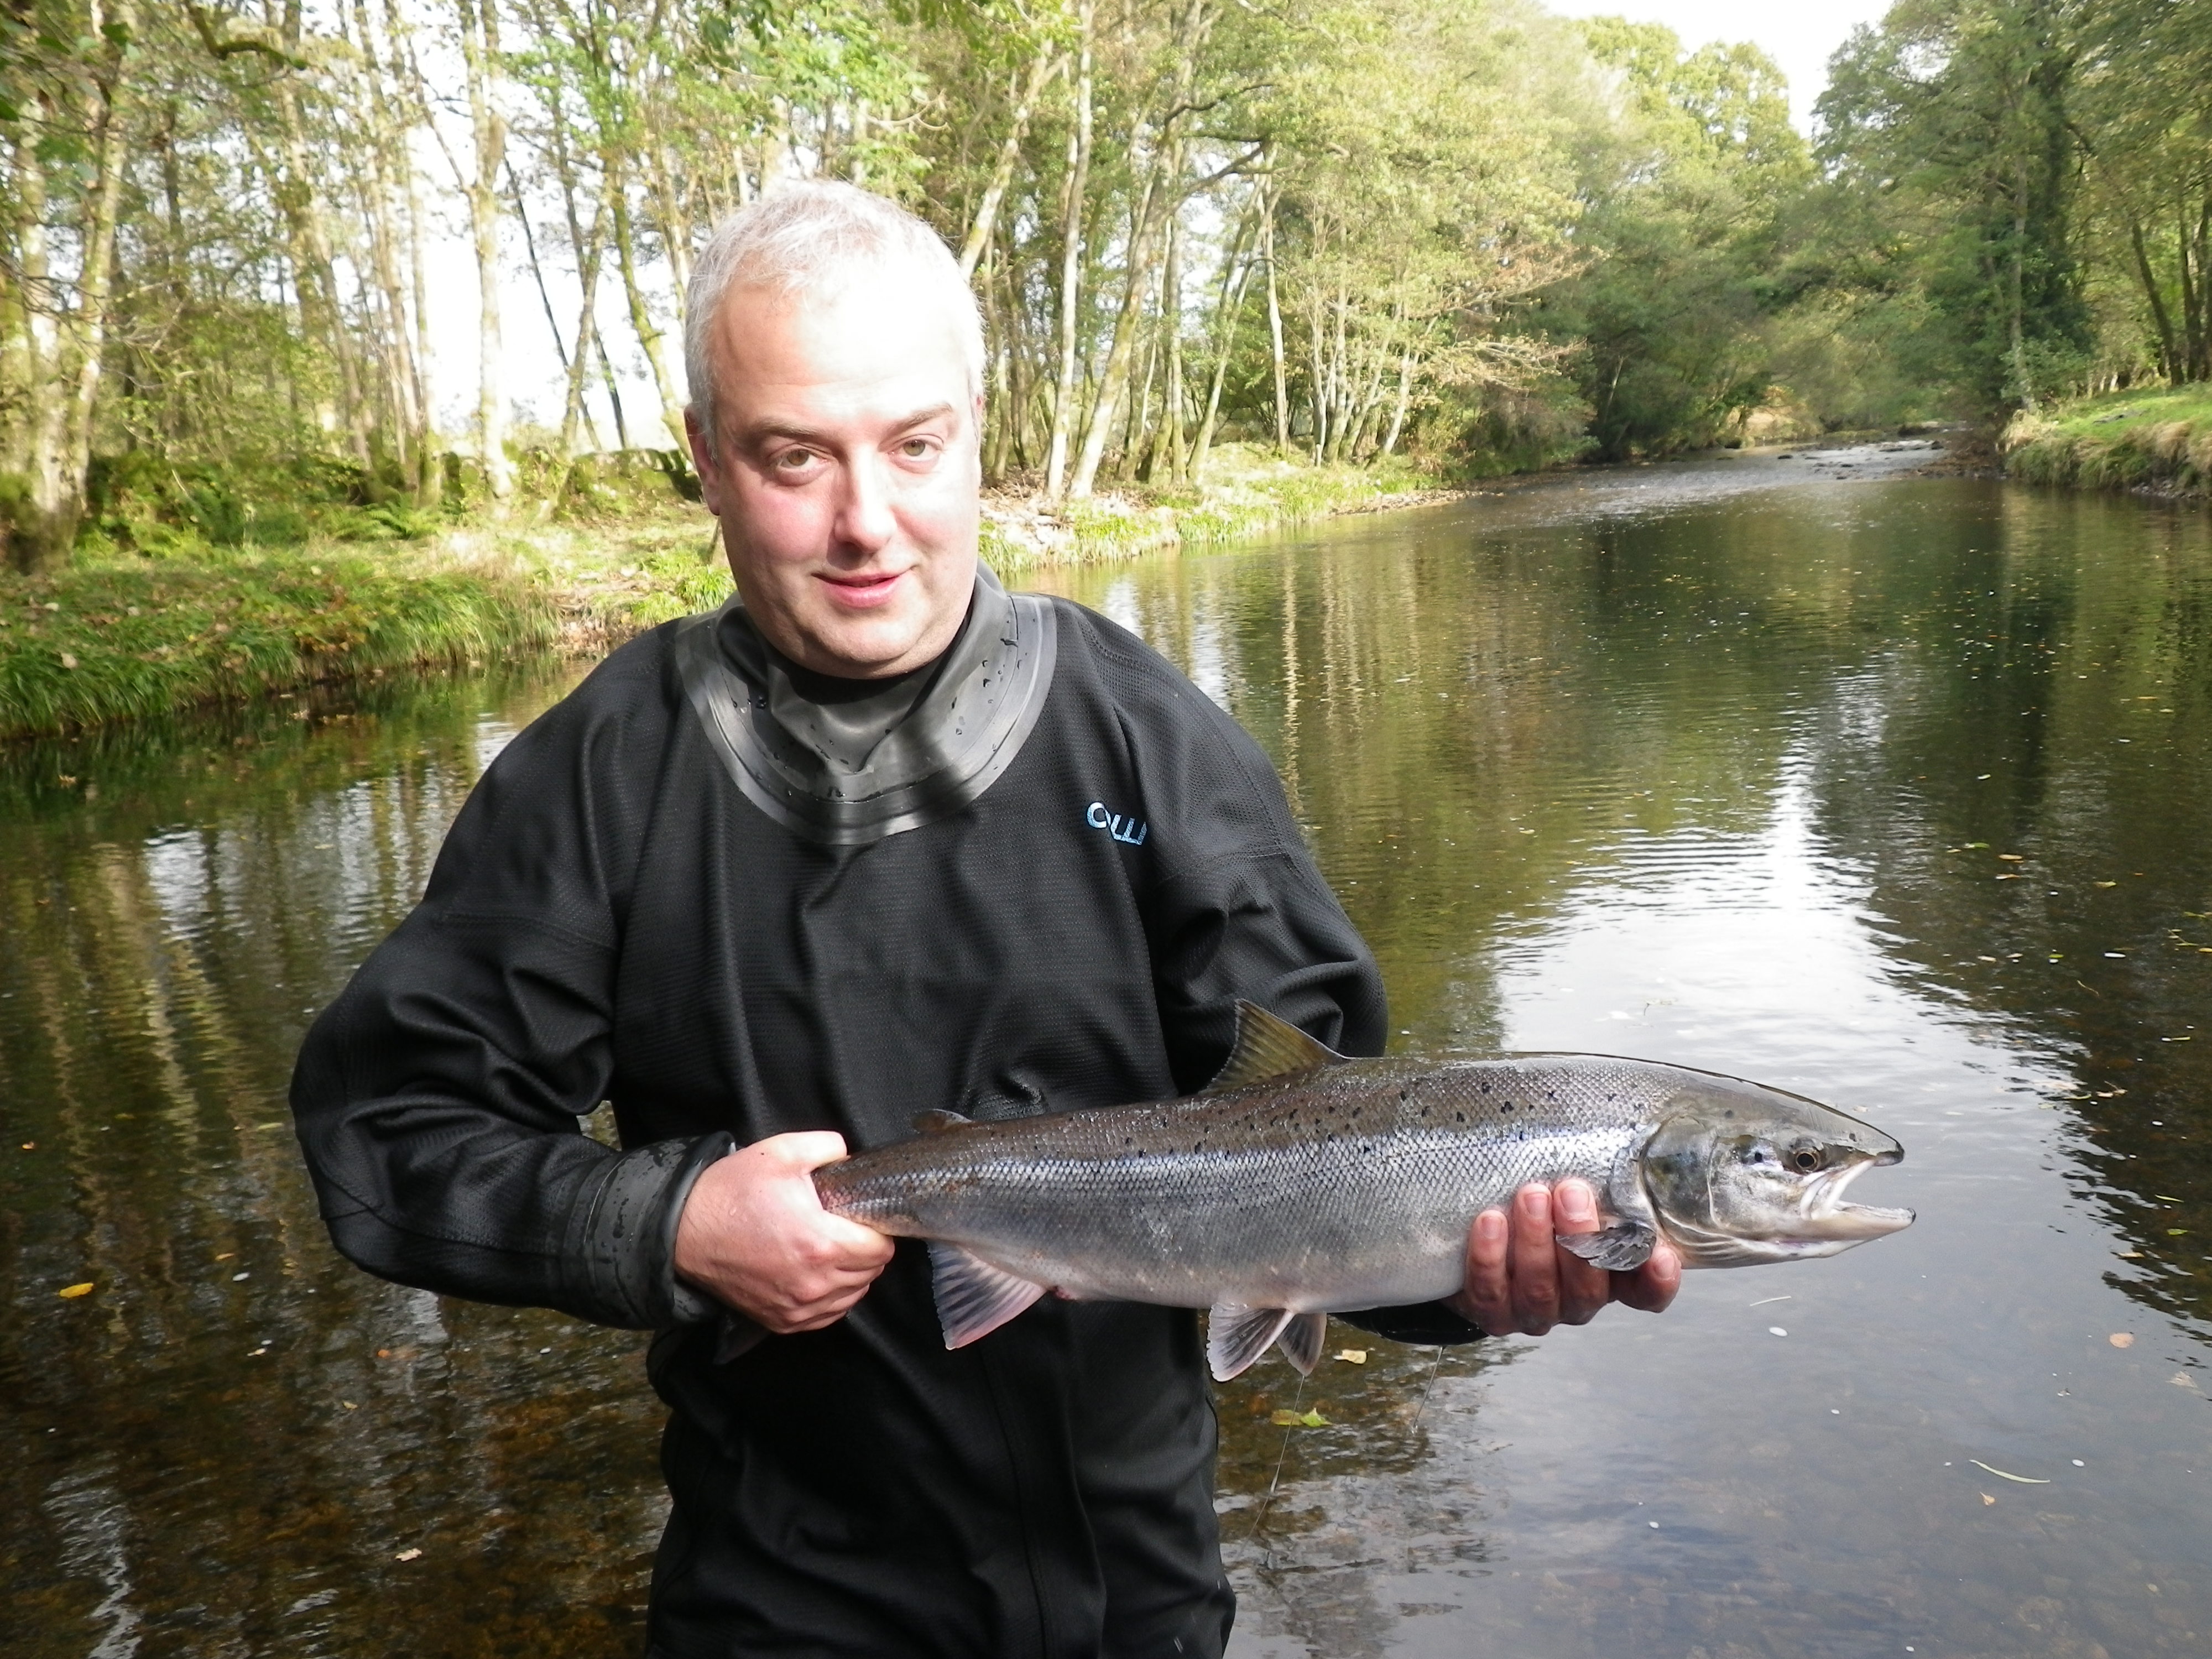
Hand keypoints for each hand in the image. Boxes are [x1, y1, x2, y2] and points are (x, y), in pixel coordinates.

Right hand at [673, 1131, 895, 1333]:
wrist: (685, 1232)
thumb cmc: (731, 1194)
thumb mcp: (780, 1152)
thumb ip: (827, 1147)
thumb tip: (848, 1157)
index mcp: (821, 1244)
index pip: (880, 1249)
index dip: (878, 1229)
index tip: (862, 1217)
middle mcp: (813, 1284)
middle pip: (870, 1273)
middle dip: (866, 1250)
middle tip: (846, 1228)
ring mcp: (797, 1307)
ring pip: (852, 1296)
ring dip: (851, 1275)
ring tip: (831, 1250)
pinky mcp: (781, 1321)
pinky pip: (827, 1316)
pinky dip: (831, 1298)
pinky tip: (818, 1275)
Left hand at [1444, 1179, 1680, 1336]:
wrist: (1476, 1240)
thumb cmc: (1540, 1209)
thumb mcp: (1571, 1200)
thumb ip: (1596, 1191)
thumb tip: (1613, 1153)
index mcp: (1608, 1278)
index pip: (1644, 1292)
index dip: (1657, 1282)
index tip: (1661, 1255)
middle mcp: (1576, 1302)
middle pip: (1588, 1288)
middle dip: (1580, 1236)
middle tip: (1571, 1191)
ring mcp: (1534, 1313)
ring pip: (1540, 1289)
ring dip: (1536, 1240)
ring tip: (1531, 1196)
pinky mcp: (1492, 1313)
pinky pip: (1491, 1291)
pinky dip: (1490, 1256)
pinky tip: (1491, 1220)